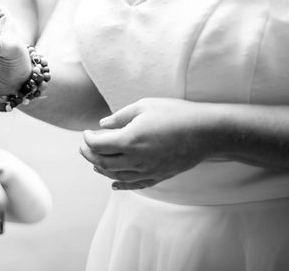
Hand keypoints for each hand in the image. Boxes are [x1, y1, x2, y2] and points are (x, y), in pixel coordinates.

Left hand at [80, 98, 207, 189]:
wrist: (206, 131)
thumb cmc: (174, 113)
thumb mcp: (143, 106)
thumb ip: (119, 117)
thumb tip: (102, 125)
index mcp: (129, 140)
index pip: (97, 145)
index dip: (87, 139)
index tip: (86, 132)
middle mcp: (136, 159)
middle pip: (102, 163)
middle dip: (89, 155)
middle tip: (84, 146)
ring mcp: (147, 170)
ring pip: (115, 176)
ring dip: (101, 169)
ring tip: (94, 161)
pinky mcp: (158, 176)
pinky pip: (134, 184)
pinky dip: (120, 184)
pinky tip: (113, 183)